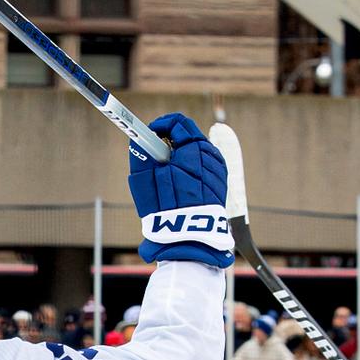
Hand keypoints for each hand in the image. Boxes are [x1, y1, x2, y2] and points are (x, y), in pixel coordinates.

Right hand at [129, 113, 232, 268]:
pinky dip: (192, 168)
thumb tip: (139, 138)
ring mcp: (218, 169)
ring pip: (197, 151)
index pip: (178, 122)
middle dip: (171, 141)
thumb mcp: (145, 178)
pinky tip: (181, 185)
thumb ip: (141, 153)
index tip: (150, 133)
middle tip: (155, 155)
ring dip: (182, 155)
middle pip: (189, 135)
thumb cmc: (165, 207)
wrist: (190, 236)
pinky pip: (205, 166)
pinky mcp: (221, 182)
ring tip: (167, 175)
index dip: (161, 125)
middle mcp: (210, 155)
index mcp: (194, 148)